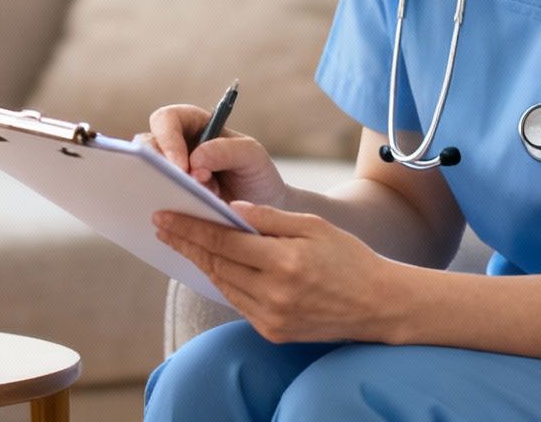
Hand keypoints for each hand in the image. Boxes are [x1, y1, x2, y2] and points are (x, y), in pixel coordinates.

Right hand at [145, 104, 287, 205]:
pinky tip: (177, 223)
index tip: (181, 167)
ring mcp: (168, 174)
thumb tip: (195, 161)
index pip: (168, 119)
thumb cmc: (256, 177)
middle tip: (181, 189)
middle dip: (160, 167)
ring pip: (144, 175)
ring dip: (161, 190)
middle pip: (147, 145)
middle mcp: (175, 146)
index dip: (168, 139)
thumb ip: (228, 150)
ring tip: (188, 207)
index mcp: (194, 125)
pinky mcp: (166, 200)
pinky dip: (159, 210)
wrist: (262, 214)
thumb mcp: (253, 158)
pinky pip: (151, 201)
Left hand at [154, 201, 406, 344]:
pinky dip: (223, 282)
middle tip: (161, 226)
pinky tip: (211, 266)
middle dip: (186, 243)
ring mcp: (272, 317)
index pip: (224, 241)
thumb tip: (231, 208)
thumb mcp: (314, 225)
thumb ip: (270, 218)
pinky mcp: (273, 332)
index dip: (190, 228)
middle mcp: (275, 293)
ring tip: (180, 243)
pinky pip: (238, 302)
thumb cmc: (349, 257)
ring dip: (200, 263)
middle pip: (216, 263)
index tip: (165, 216)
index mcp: (285, 261)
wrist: (379, 305)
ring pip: (223, 285)